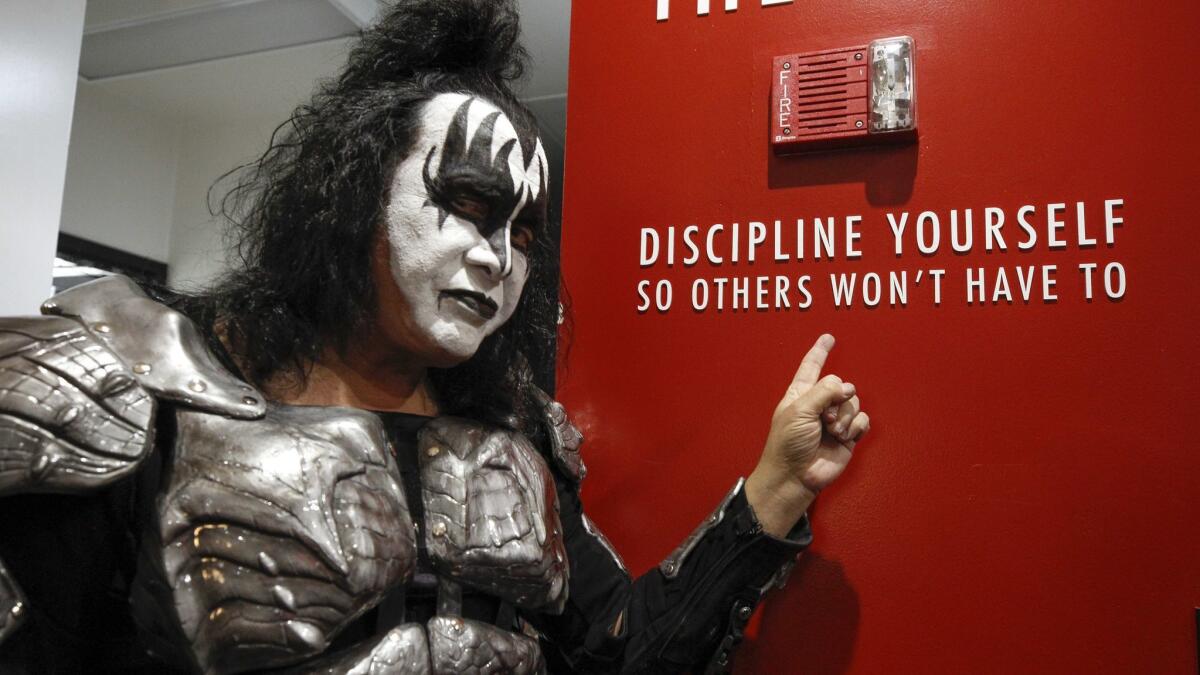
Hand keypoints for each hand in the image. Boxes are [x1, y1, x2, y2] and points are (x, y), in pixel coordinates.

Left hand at [746, 334, 869, 535]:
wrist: (796, 476)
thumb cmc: (788, 444)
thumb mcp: (799, 410)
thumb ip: (823, 392)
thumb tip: (846, 388)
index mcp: (801, 394)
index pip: (811, 367)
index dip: (820, 352)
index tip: (828, 338)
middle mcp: (818, 404)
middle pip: (840, 385)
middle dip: (837, 398)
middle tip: (824, 417)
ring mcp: (834, 420)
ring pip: (853, 402)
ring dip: (844, 415)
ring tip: (832, 431)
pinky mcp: (848, 435)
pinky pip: (863, 419)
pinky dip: (856, 426)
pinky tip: (844, 436)